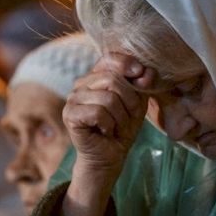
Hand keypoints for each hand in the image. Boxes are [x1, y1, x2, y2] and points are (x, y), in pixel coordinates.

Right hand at [63, 53, 153, 177]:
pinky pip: (98, 112)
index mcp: (96, 76)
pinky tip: (105, 131)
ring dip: (120, 118)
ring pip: (108, 98)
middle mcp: (81, 83)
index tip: (142, 77)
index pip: (110, 59)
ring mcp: (73, 98)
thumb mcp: (138, 104)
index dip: (128, 65)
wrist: (110, 156)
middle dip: (129, 102)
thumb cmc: (122, 128)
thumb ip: (142, 85)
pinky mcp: (69, 114)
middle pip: (113, 80)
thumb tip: (146, 72)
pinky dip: (108, 125)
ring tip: (116, 127)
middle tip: (127, 118)